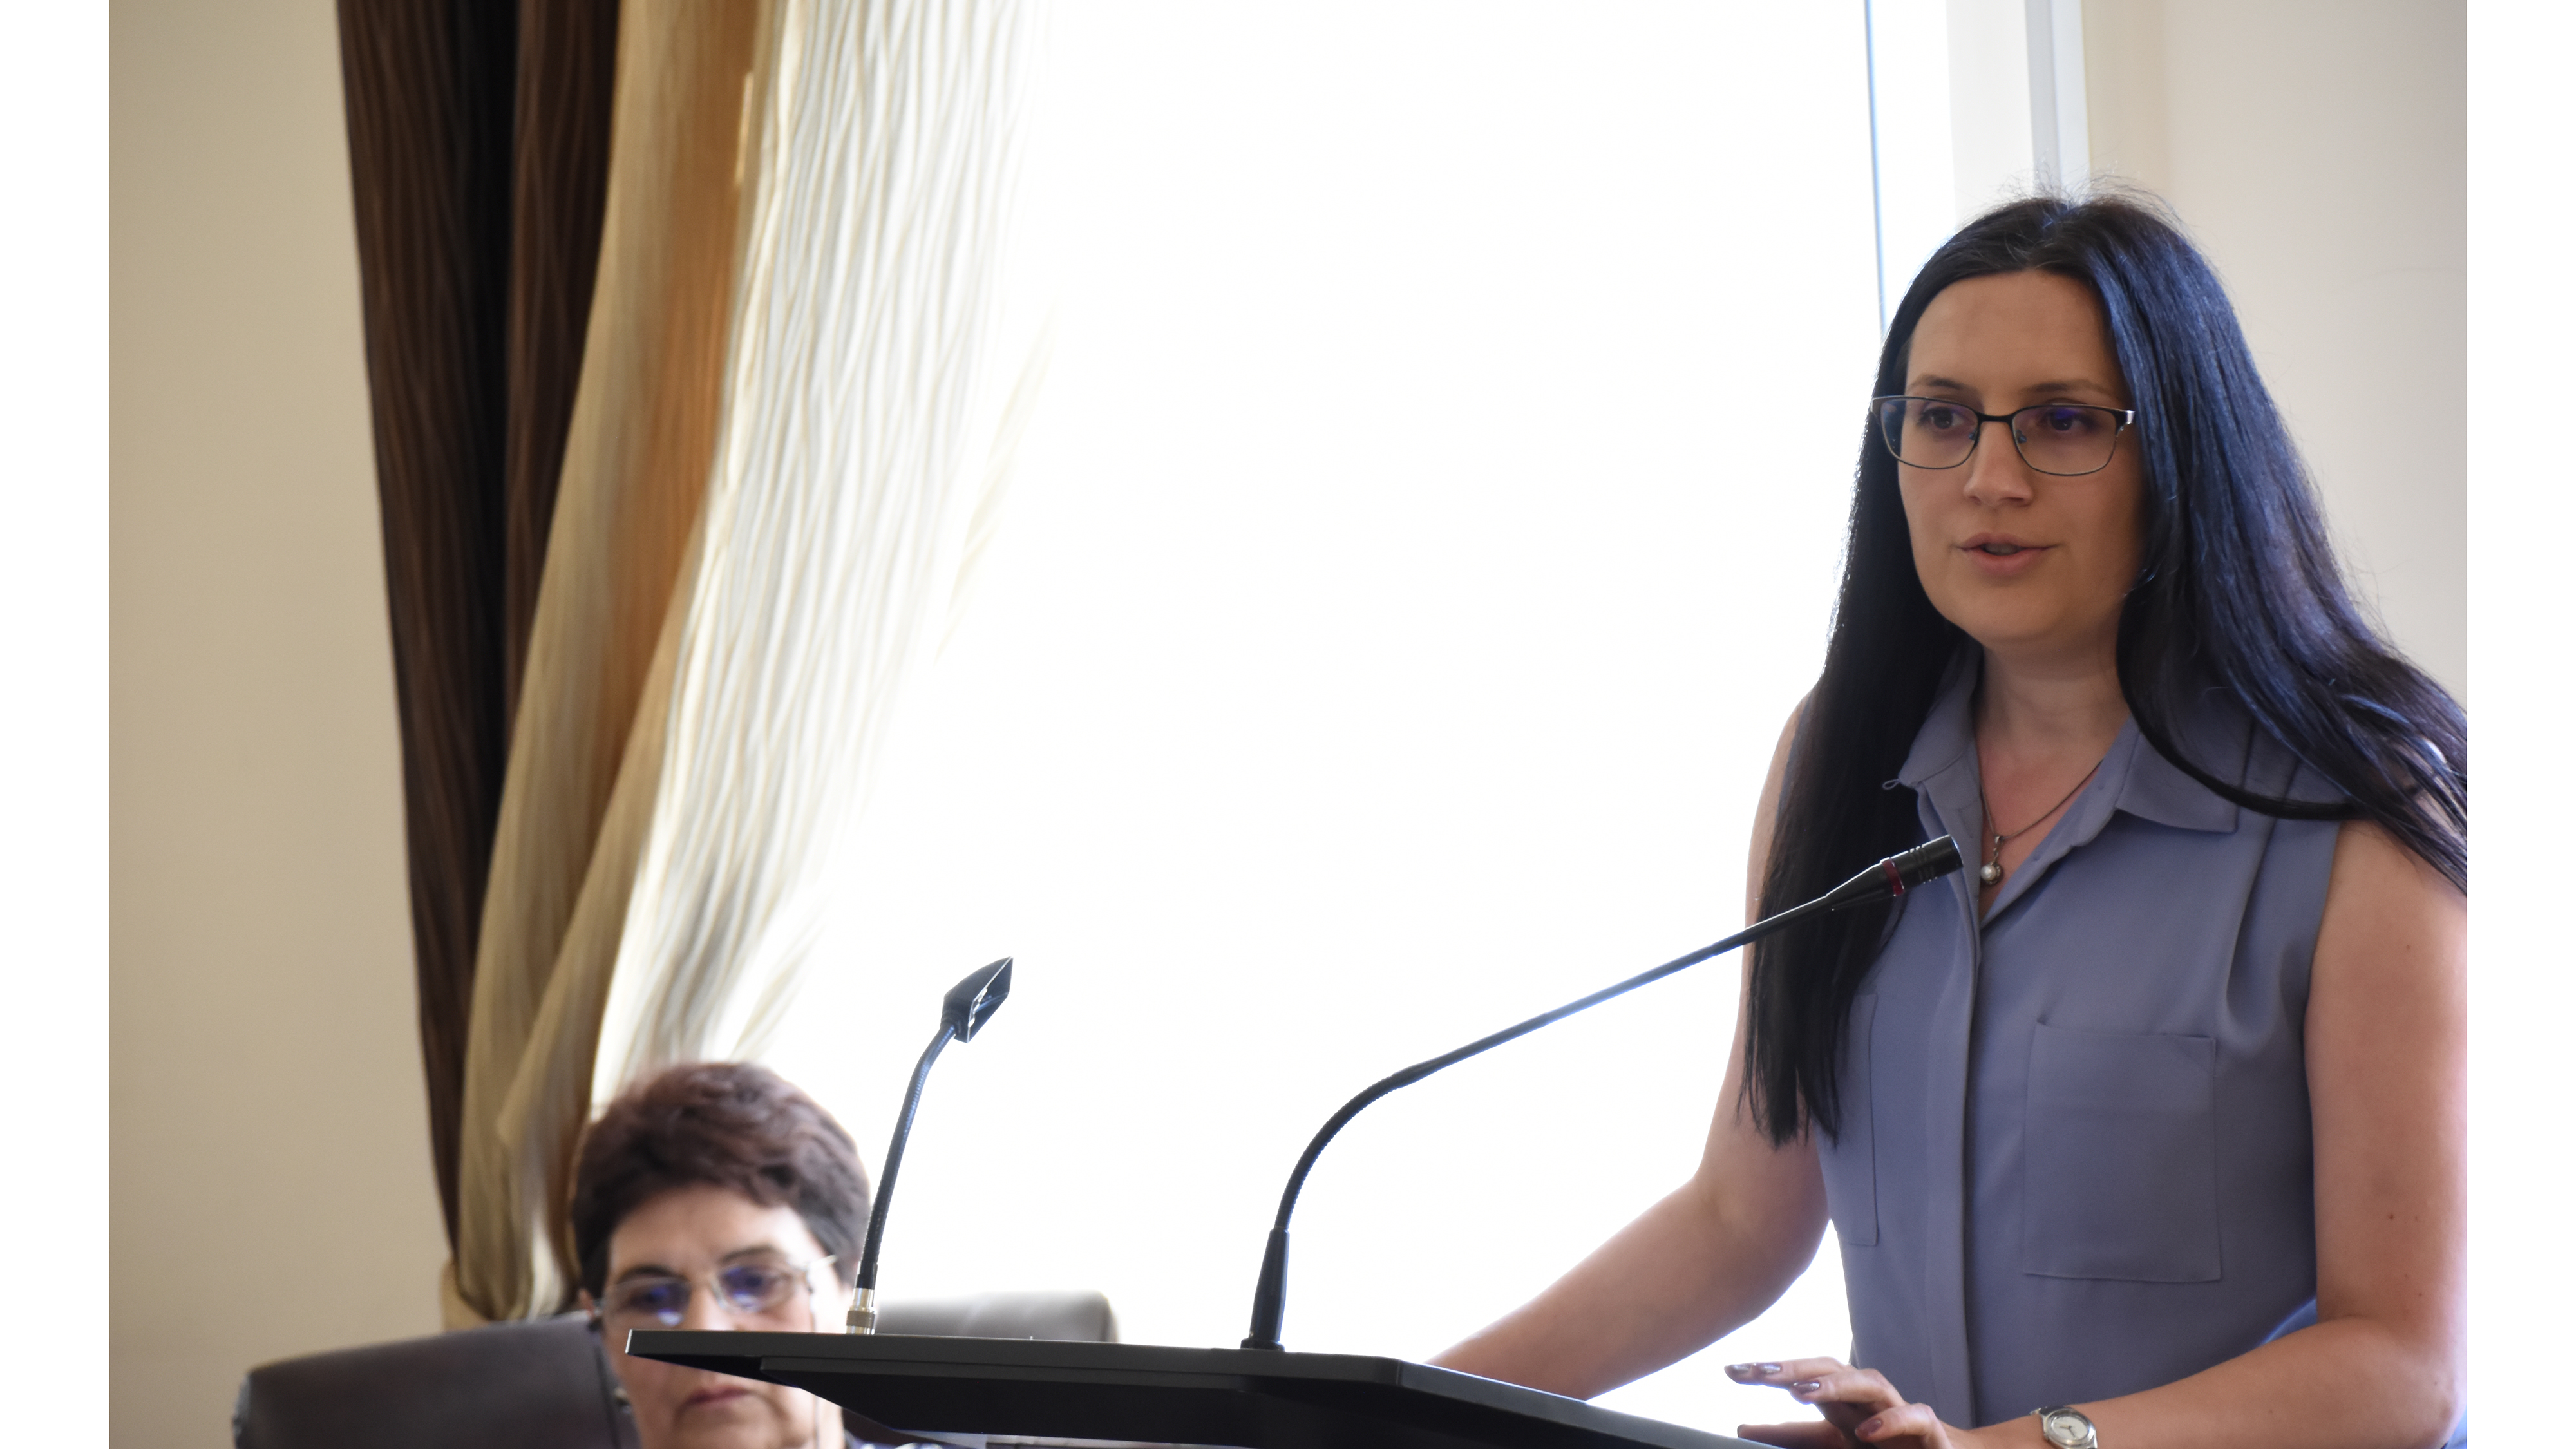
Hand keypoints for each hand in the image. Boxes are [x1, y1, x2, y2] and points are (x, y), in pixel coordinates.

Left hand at [1725, 1357, 1979, 1448]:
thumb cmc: (1882, 1446)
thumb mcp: (1830, 1443)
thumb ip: (1791, 1436)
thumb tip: (1741, 1428)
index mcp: (1842, 1401)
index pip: (1801, 1378)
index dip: (1767, 1373)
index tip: (1731, 1371)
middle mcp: (1867, 1400)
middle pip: (1831, 1369)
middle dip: (1794, 1367)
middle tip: (1759, 1373)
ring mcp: (1898, 1411)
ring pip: (1870, 1383)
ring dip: (1836, 1384)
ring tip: (1803, 1391)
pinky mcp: (1929, 1432)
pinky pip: (1915, 1416)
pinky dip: (1892, 1420)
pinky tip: (1866, 1430)